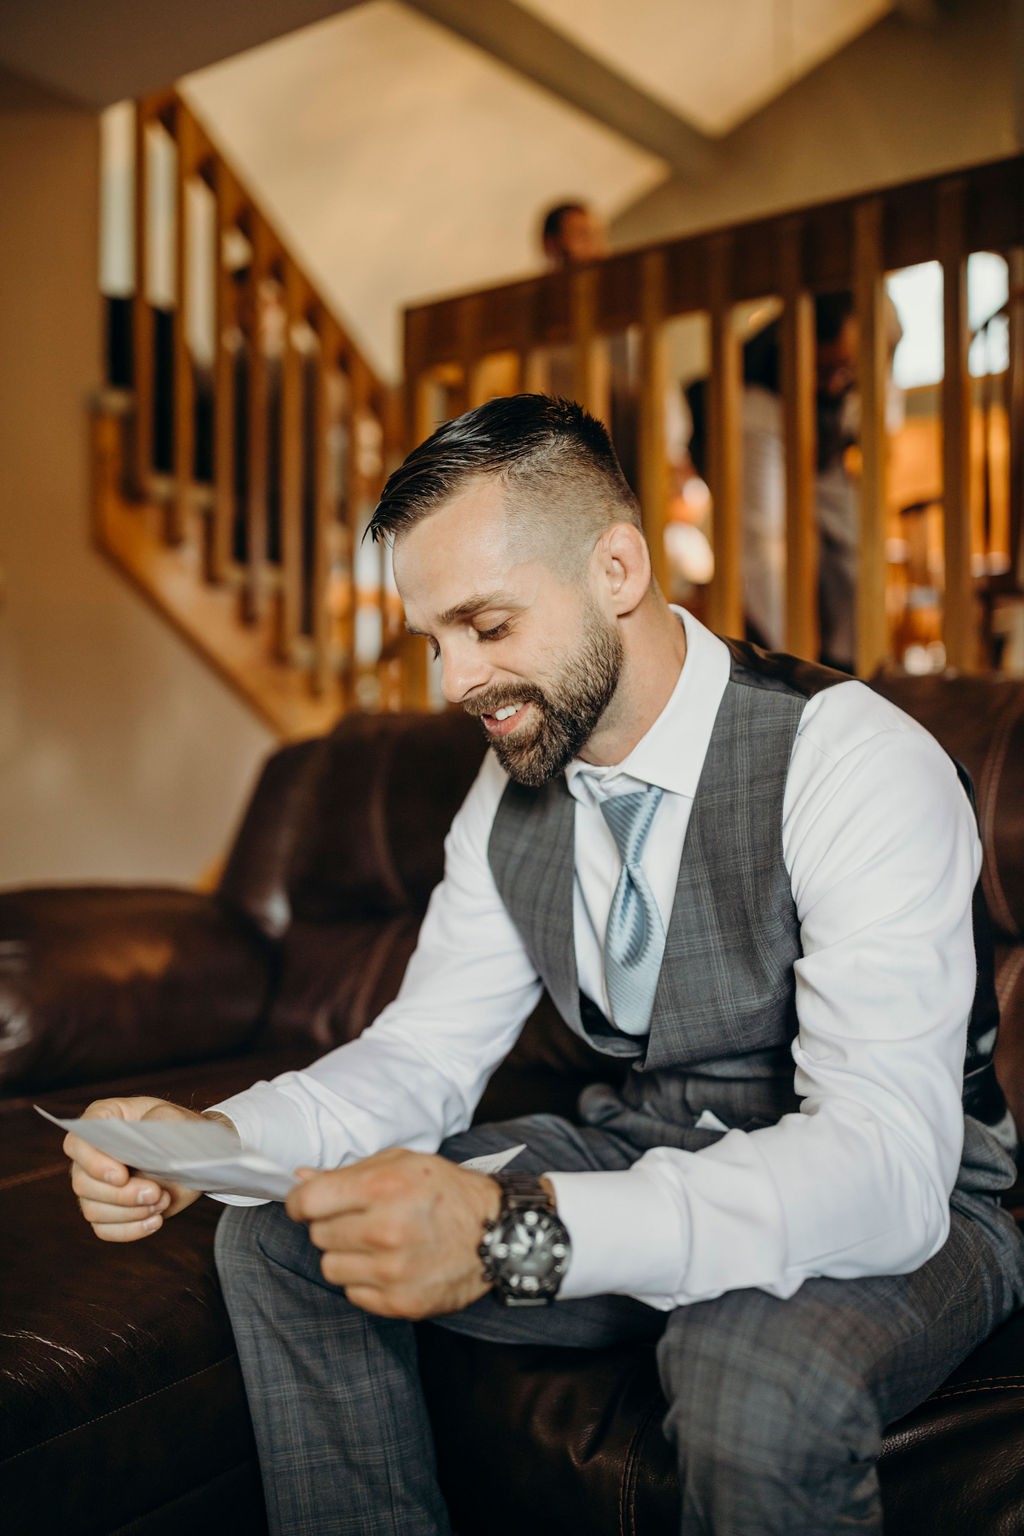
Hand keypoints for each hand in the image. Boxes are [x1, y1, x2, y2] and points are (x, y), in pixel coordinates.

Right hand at [64, 1096, 233, 1242]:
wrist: (195, 1156)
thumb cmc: (181, 1130)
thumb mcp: (175, 1118)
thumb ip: (159, 1123)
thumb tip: (142, 1147)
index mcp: (103, 1121)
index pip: (77, 1143)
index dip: (93, 1162)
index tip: (122, 1176)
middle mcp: (92, 1155)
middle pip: (83, 1183)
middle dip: (121, 1195)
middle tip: (155, 1192)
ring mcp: (97, 1185)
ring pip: (93, 1209)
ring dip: (130, 1212)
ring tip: (161, 1201)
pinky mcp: (109, 1210)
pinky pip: (105, 1229)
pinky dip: (130, 1229)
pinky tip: (155, 1220)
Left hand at [286, 1147, 500, 1319]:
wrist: (497, 1232)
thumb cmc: (446, 1191)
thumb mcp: (402, 1163)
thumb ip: (349, 1172)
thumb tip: (300, 1179)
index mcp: (382, 1188)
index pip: (308, 1202)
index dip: (301, 1202)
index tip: (308, 1203)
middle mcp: (385, 1231)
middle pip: (318, 1235)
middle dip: (333, 1225)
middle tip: (362, 1219)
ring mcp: (392, 1272)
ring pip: (331, 1268)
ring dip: (347, 1255)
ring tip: (377, 1244)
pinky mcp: (400, 1303)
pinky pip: (353, 1294)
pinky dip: (365, 1281)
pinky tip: (390, 1265)